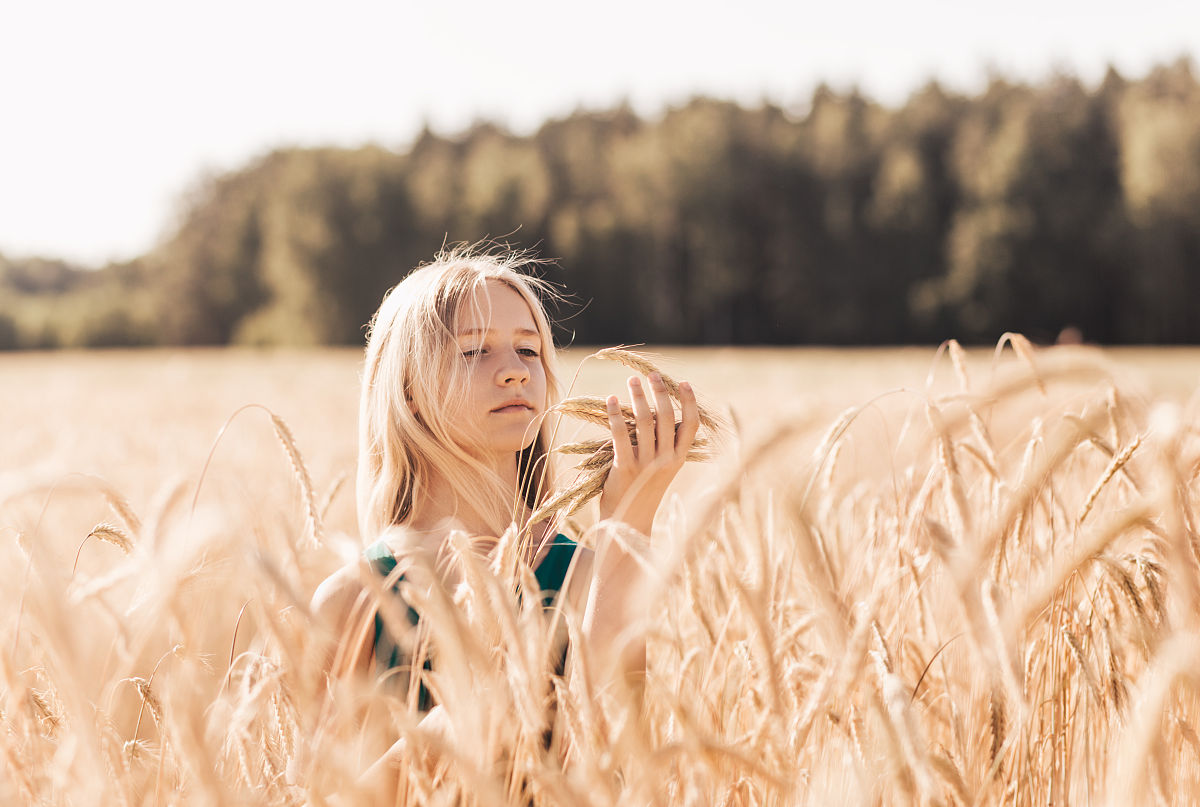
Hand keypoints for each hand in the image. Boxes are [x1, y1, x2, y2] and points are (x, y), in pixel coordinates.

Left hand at [598, 372, 699, 534]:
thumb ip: (663, 446)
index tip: (683, 383)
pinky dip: (616, 413)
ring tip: (631, 380)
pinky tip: (612, 400)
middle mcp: (666, 460)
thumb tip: (657, 413)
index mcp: (679, 459)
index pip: (691, 425)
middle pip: (667, 416)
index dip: (690, 402)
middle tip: (650, 375)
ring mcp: (646, 463)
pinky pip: (621, 433)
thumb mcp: (661, 470)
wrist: (627, 522)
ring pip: (645, 420)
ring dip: (638, 396)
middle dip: (659, 391)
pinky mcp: (625, 467)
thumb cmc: (642, 492)